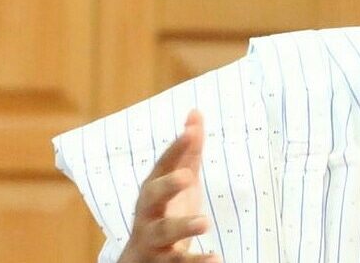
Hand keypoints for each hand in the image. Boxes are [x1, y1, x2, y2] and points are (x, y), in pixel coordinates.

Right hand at [118, 110, 219, 262]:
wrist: (142, 261)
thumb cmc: (164, 211)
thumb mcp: (178, 180)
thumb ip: (188, 150)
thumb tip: (195, 112)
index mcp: (152, 190)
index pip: (161, 166)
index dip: (175, 149)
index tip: (190, 132)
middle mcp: (147, 213)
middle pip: (151, 198)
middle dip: (168, 186)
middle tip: (188, 177)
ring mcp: (153, 240)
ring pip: (164, 234)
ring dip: (183, 226)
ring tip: (205, 222)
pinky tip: (217, 259)